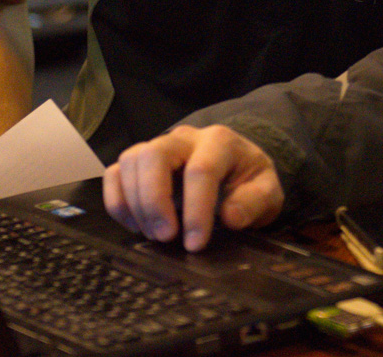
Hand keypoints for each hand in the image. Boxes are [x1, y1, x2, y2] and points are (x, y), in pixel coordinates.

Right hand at [104, 124, 284, 249]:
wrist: (236, 166)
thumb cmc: (248, 180)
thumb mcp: (268, 192)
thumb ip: (255, 202)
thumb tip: (231, 217)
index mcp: (220, 142)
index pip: (201, 170)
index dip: (196, 209)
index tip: (196, 244)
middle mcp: (184, 138)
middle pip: (154, 155)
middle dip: (155, 200)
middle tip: (165, 237)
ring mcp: (158, 146)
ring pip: (131, 161)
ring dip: (136, 204)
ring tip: (155, 235)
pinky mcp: (139, 162)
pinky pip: (114, 173)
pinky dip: (117, 202)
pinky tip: (136, 225)